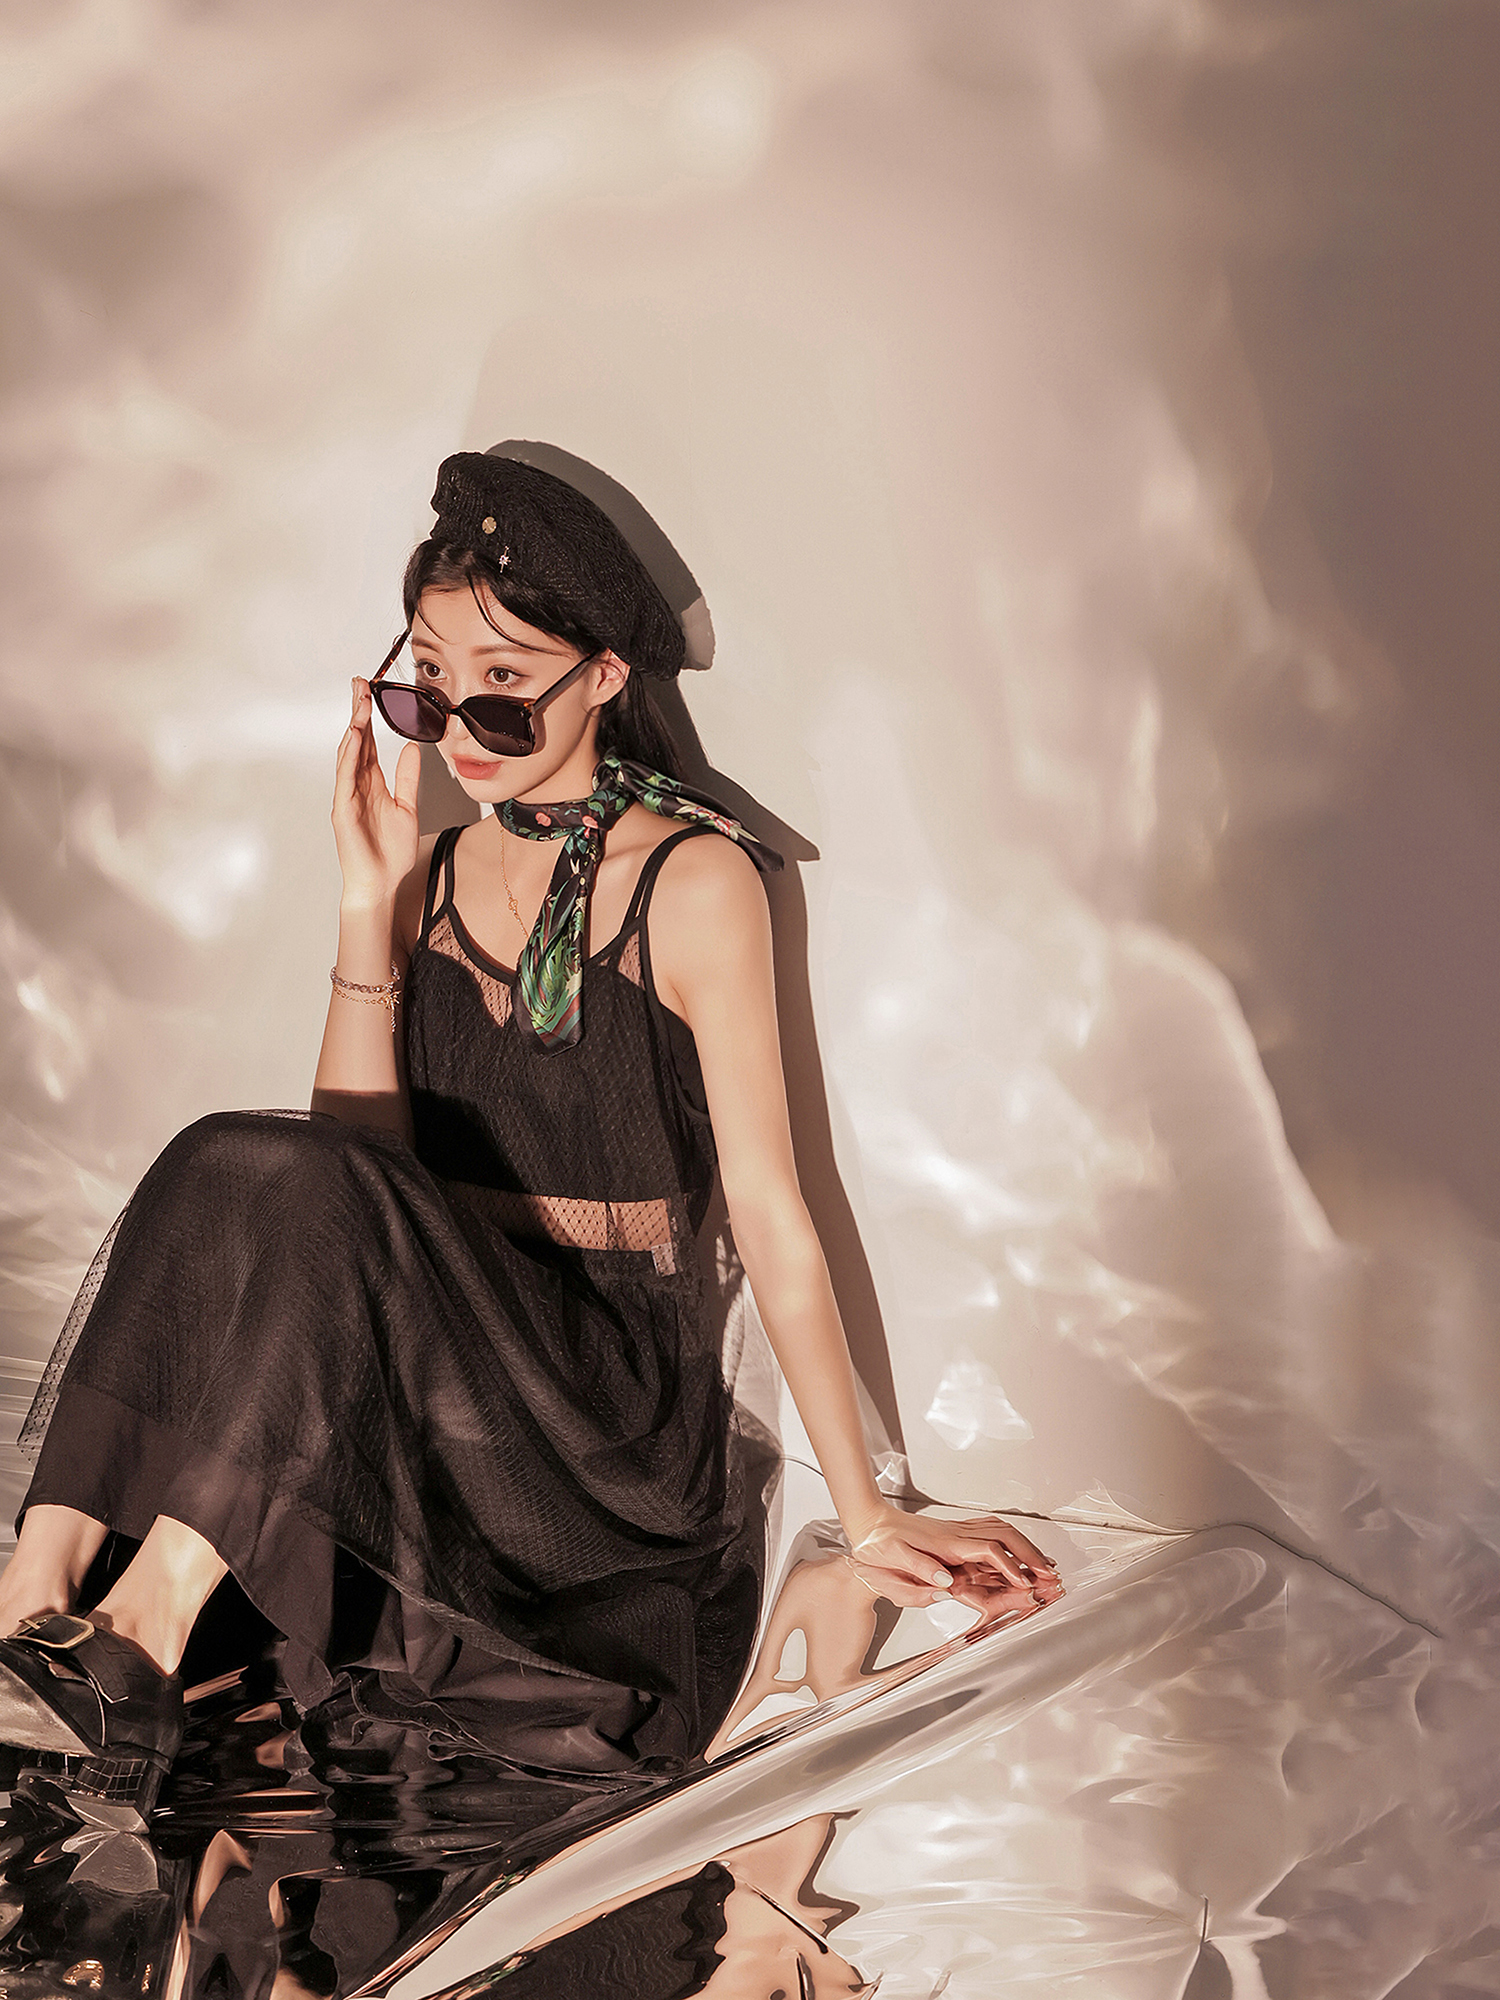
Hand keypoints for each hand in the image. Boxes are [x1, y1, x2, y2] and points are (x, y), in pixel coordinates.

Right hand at [333, 677, 420, 907]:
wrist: (380, 883)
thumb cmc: (389, 852)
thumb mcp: (408, 807)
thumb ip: (409, 778)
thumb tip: (412, 749)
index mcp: (372, 784)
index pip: (368, 743)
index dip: (368, 717)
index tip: (370, 691)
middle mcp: (356, 786)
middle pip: (355, 741)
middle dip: (357, 712)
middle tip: (360, 683)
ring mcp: (347, 796)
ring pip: (348, 754)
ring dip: (353, 727)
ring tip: (359, 703)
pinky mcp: (343, 810)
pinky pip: (345, 778)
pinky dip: (349, 756)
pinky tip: (354, 737)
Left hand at [843, 1503, 1063, 1611]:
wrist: (868, 1522)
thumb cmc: (877, 1544)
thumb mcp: (890, 1558)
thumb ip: (918, 1570)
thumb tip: (946, 1582)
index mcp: (944, 1543)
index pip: (988, 1550)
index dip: (1010, 1567)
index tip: (1026, 1584)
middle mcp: (956, 1534)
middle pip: (1005, 1535)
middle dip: (1031, 1554)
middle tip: (1051, 1575)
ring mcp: (957, 1531)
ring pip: (1002, 1531)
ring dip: (1026, 1547)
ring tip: (1045, 1565)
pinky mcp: (956, 1532)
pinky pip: (991, 1532)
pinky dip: (1012, 1541)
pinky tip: (1020, 1550)